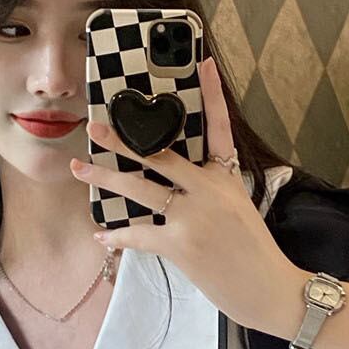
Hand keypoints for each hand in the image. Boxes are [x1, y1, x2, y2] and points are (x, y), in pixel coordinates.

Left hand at [69, 56, 298, 334]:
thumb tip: (175, 188)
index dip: (211, 93)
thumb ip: (211, 192)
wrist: (269, 288)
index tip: (203, 61)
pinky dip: (118, 236)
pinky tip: (102, 234)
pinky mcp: (182, 244)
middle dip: (124, 140)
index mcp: (228, 177)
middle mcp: (210, 189)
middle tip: (96, 126)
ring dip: (105, 178)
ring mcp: (195, 215)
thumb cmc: (254, 253)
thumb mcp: (240, 209)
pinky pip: (139, 234)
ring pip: (141, 188)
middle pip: (161, 155)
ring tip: (79, 167)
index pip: (219, 127)